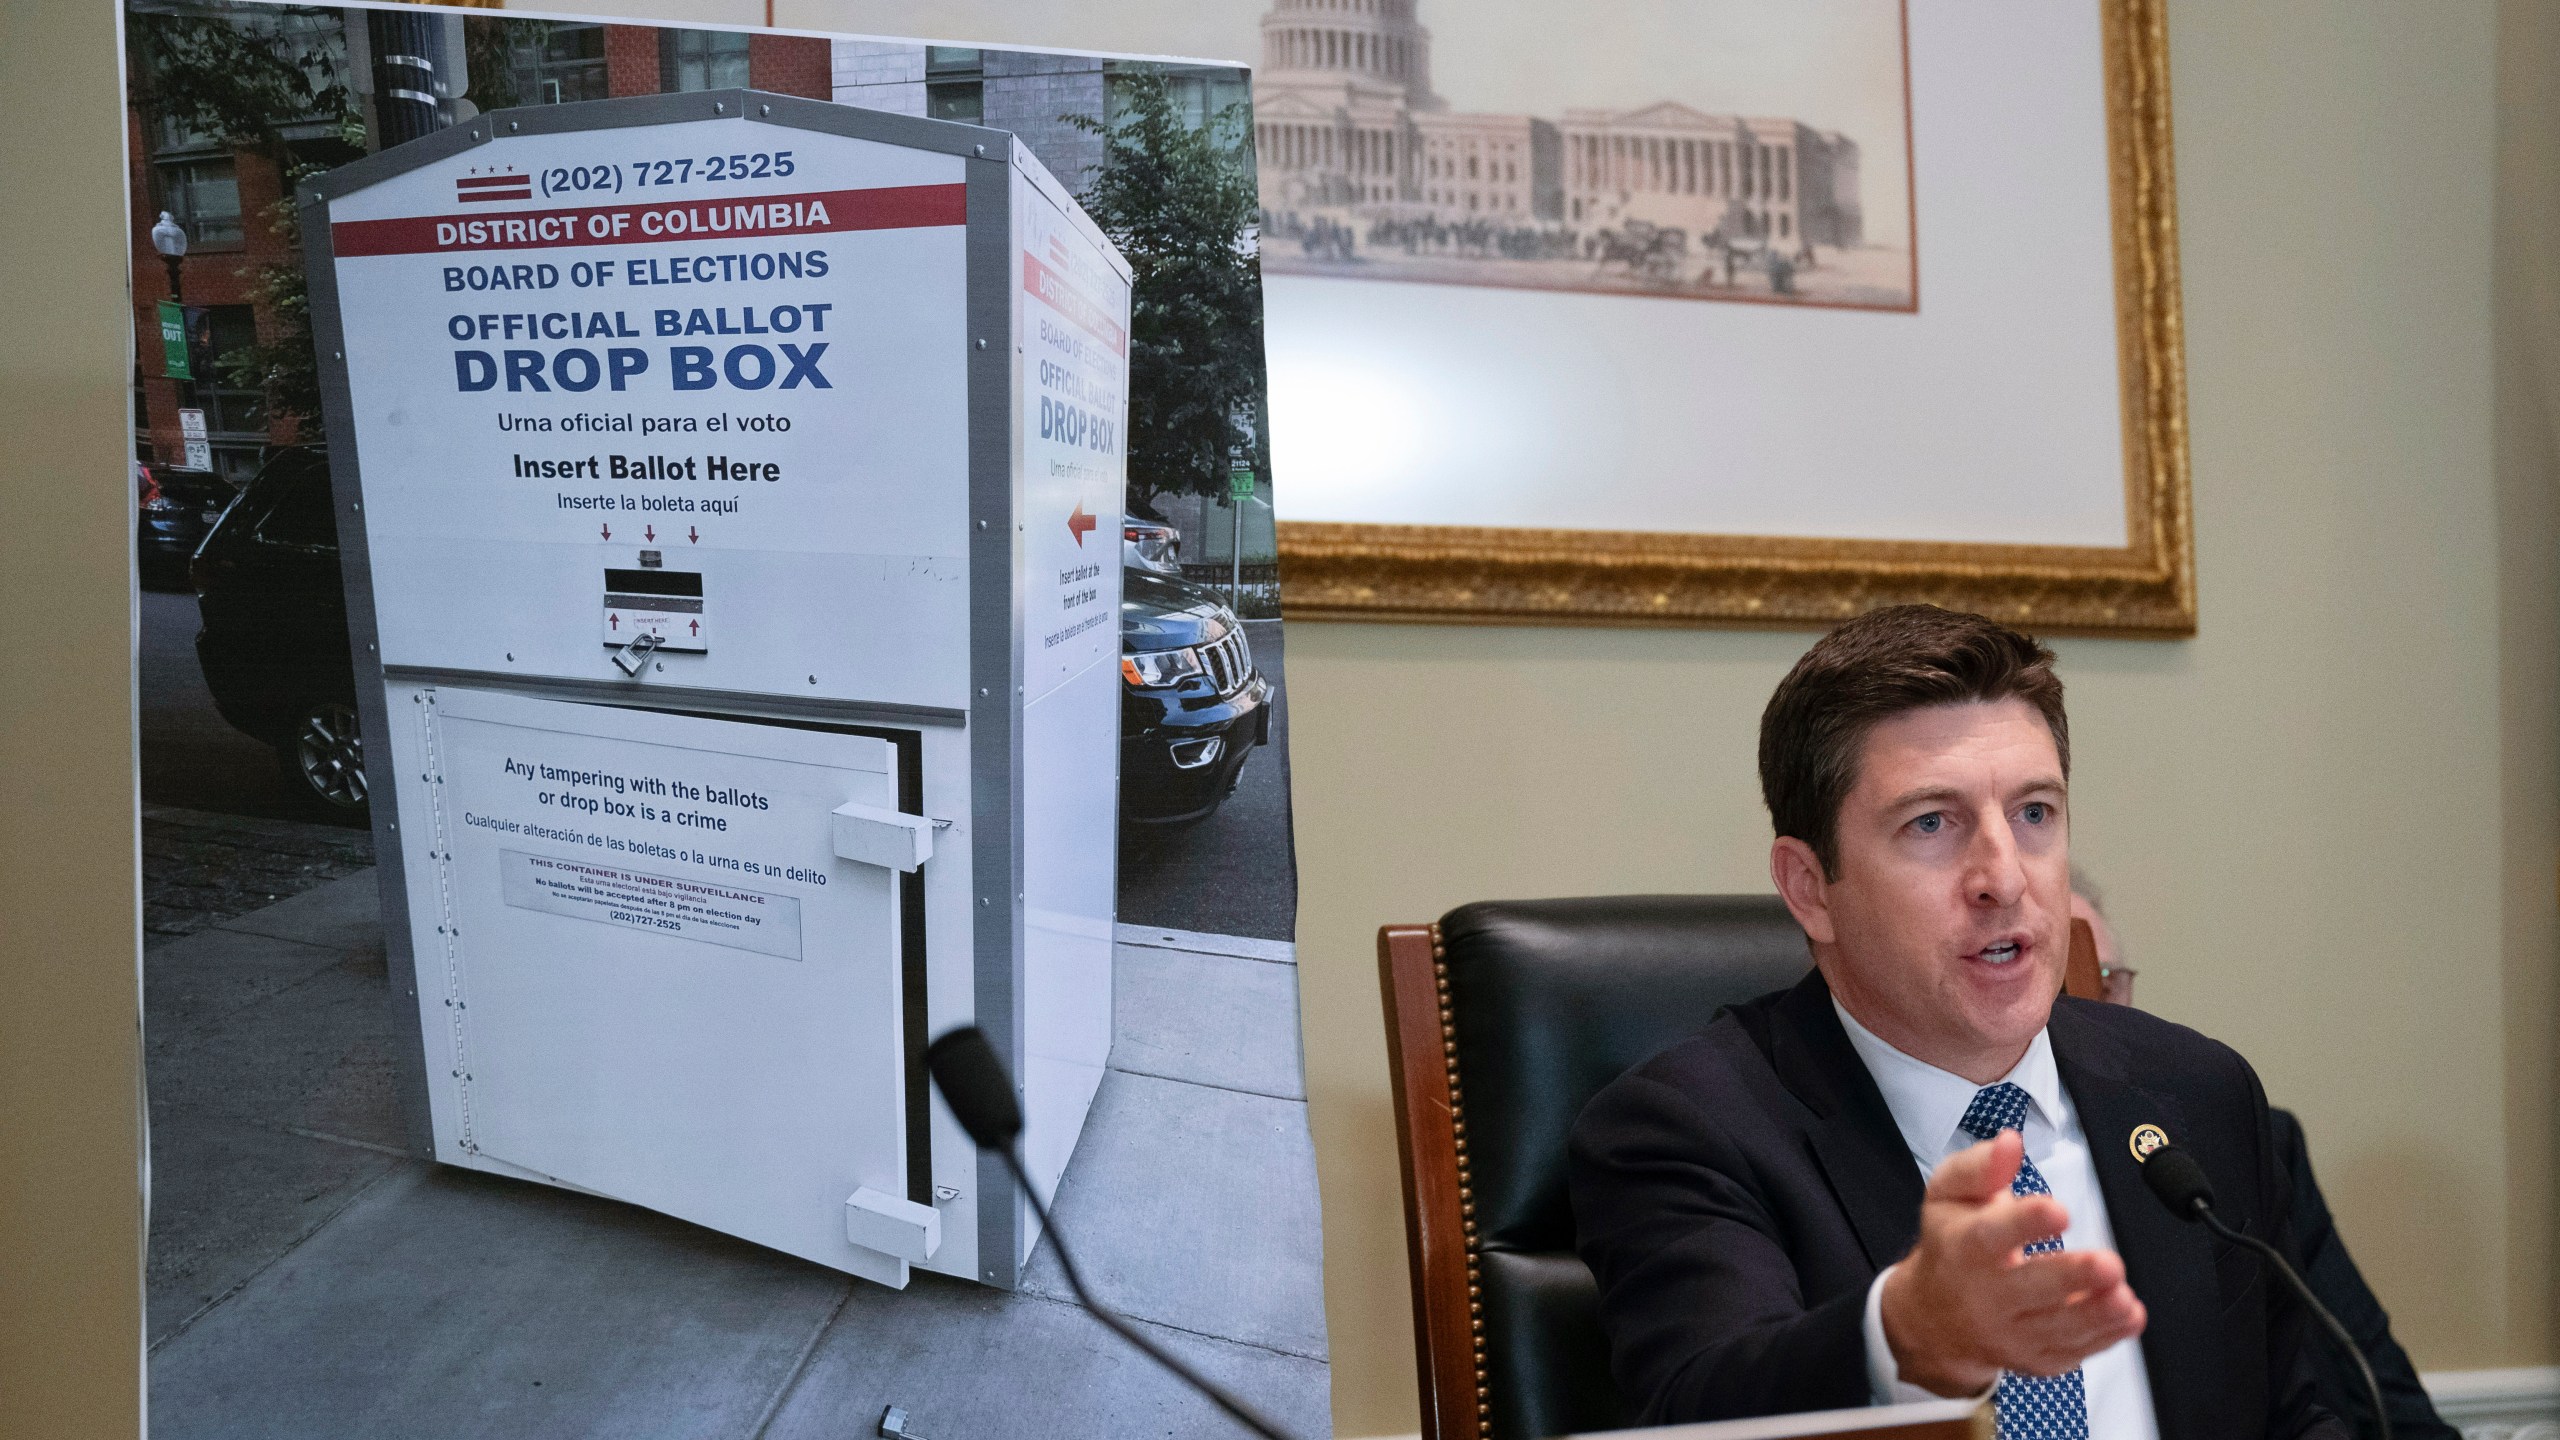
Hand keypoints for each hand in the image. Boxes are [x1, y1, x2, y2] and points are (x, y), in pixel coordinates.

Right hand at [1879, 1130, 2147, 1395]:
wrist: (1934, 1318)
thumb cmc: (1950, 1246)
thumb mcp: (1948, 1195)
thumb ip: (1980, 1166)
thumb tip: (2010, 1142)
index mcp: (1964, 1246)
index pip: (1991, 1235)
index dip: (2024, 1222)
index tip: (2057, 1209)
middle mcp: (1986, 1294)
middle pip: (2031, 1288)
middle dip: (2071, 1277)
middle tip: (2108, 1264)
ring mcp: (2012, 1332)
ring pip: (2057, 1327)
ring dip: (2095, 1314)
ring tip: (2125, 1299)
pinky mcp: (2037, 1357)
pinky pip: (2073, 1351)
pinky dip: (2104, 1337)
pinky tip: (2128, 1317)